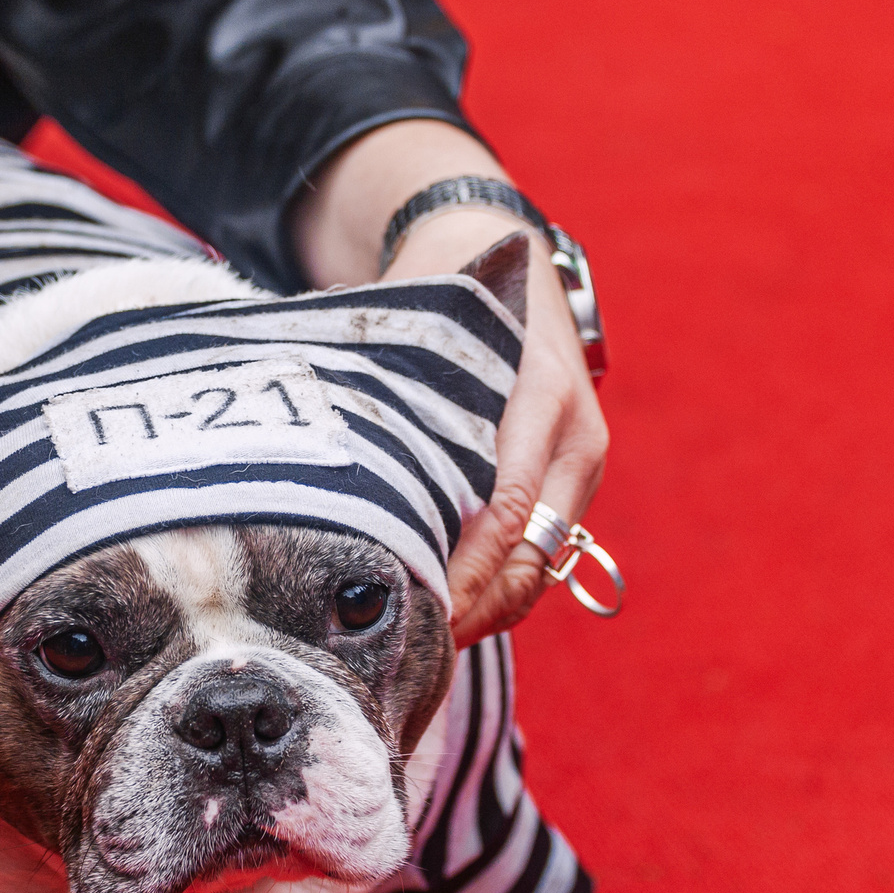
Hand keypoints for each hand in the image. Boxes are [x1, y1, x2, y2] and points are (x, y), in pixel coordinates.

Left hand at [291, 122, 609, 646]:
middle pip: (535, 555)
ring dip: (490, 609)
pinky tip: (446, 611)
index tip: (420, 612)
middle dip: (479, 609)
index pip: (509, 511)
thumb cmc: (446, 284)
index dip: (465, 572)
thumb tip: (315, 457)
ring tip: (429, 644)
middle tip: (418, 649)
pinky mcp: (567, 478)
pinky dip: (497, 586)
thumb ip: (390, 388)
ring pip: (542, 564)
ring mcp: (578, 460)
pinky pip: (539, 549)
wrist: (498, 243)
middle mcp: (573, 436)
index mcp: (543, 397)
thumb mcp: (421, 324)